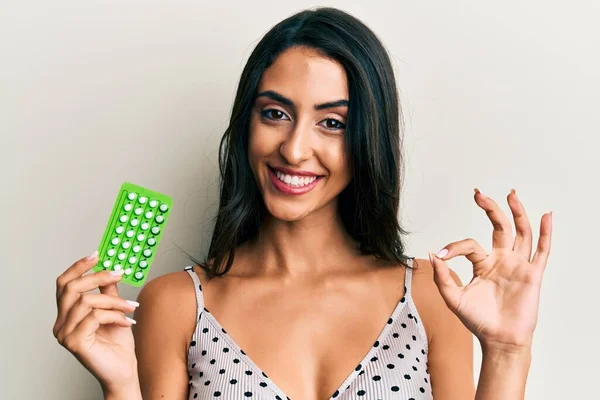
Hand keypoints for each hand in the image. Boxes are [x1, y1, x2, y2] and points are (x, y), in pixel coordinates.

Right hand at [53, 251, 139, 394]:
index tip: (96, 254)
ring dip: (114, 301)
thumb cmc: (118, 344)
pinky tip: (127, 322)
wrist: (123, 371)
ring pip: (86, 301)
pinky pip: (95, 317)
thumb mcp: (114, 310)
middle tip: (119, 274)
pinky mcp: (74, 342)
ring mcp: (64, 334)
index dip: (78, 267)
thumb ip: (107, 291)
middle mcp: (60, 324)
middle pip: (71, 288)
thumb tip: (110, 269)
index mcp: (66, 314)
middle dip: (98, 277)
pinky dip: (115, 315)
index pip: (63, 284)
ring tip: (131, 307)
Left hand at [429, 189, 552, 350]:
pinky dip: (545, 233)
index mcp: (483, 264)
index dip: (454, 247)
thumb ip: (442, 277)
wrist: (498, 340)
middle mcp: (501, 260)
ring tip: (510, 194)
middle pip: (499, 227)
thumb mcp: (453, 298)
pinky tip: (546, 216)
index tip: (441, 255)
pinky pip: (541, 251)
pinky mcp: (532, 275)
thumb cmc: (478, 321)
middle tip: (478, 194)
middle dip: (490, 209)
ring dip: (517, 213)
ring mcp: (517, 266)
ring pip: (520, 233)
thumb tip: (432, 254)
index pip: (469, 244)